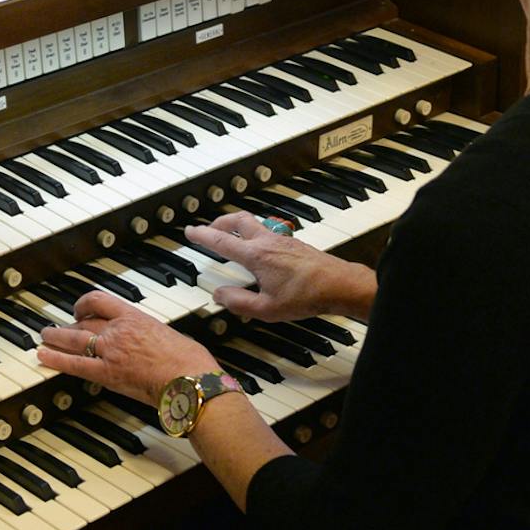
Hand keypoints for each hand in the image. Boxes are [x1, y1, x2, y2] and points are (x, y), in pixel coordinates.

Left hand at [36, 289, 219, 406]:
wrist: (189, 379)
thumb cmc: (189, 361)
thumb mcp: (170, 336)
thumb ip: (153, 335)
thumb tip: (152, 342)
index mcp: (135, 317)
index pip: (101, 301)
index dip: (85, 303)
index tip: (81, 309)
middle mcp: (119, 330)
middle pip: (84, 320)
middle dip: (69, 323)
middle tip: (61, 327)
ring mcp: (110, 351)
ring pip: (74, 338)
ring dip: (56, 336)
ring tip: (45, 336)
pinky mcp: (106, 373)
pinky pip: (74, 364)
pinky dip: (55, 359)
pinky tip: (43, 356)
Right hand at [183, 211, 375, 321]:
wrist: (339, 285)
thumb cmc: (307, 296)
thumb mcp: (266, 308)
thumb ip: (238, 302)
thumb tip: (219, 295)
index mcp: (256, 256)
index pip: (221, 241)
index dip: (202, 235)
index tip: (190, 231)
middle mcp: (268, 242)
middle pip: (238, 220)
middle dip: (219, 222)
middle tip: (208, 229)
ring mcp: (282, 240)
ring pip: (253, 223)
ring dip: (237, 226)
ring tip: (231, 237)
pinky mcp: (293, 243)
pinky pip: (267, 232)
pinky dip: (254, 235)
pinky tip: (257, 250)